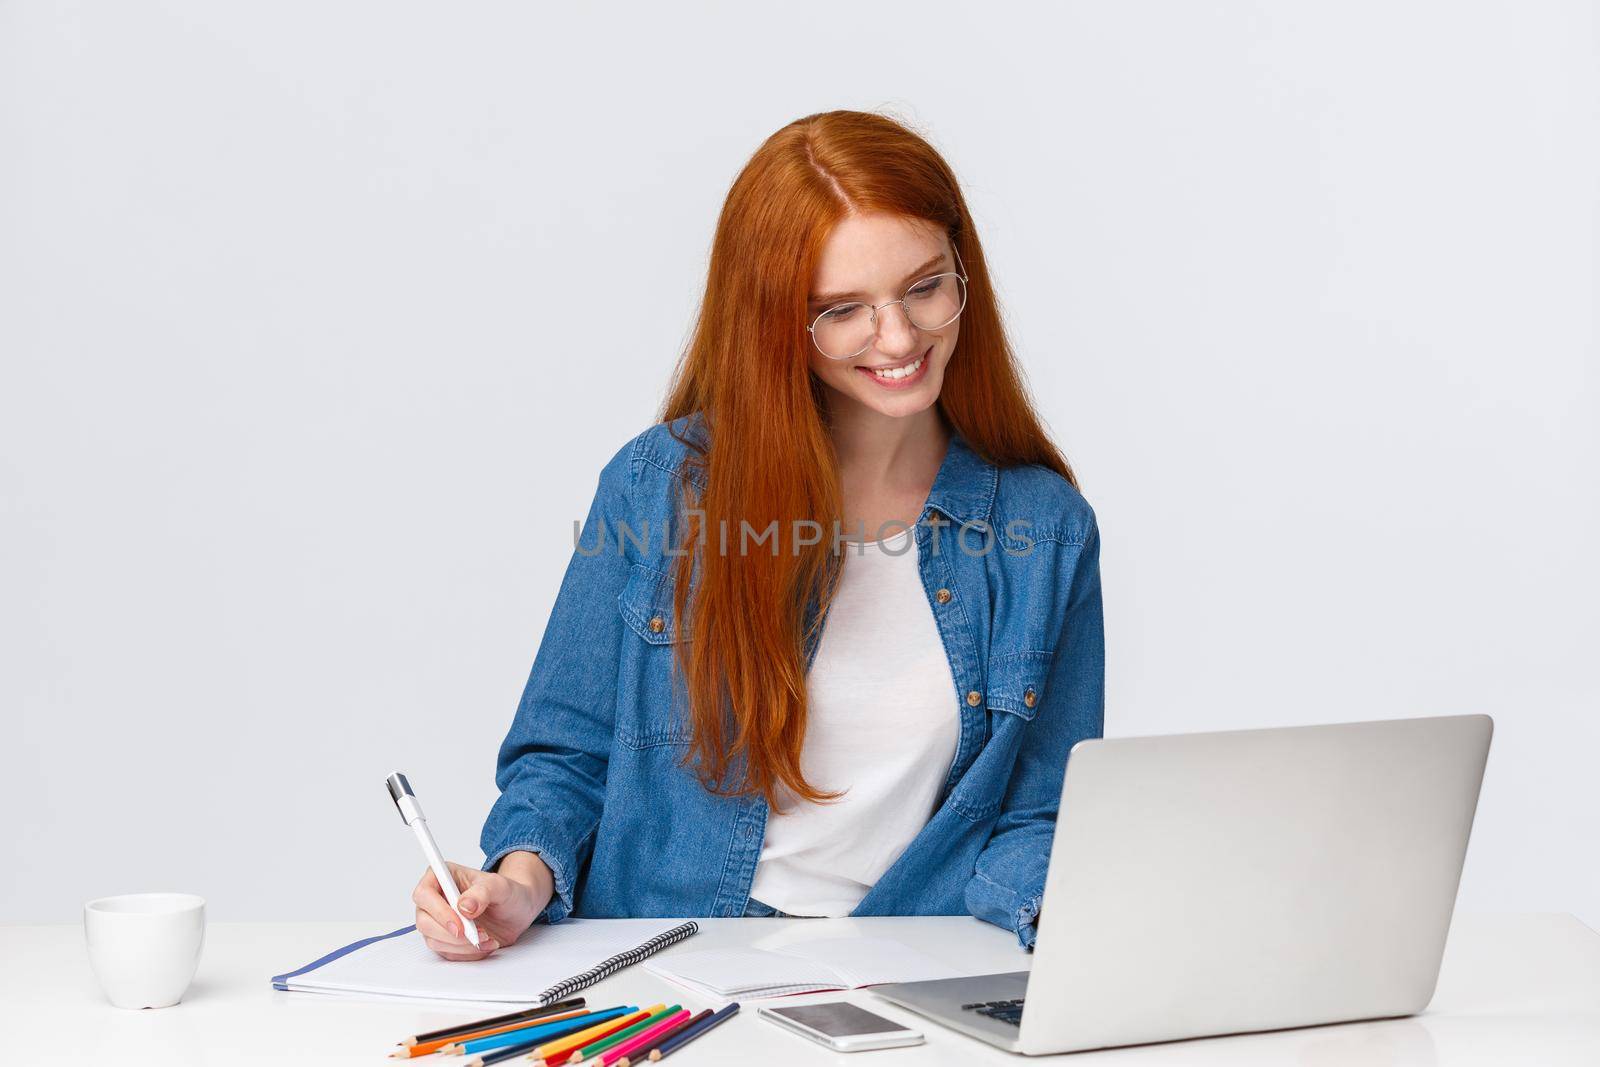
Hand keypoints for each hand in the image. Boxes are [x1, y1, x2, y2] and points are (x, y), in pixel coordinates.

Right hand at [412, 856, 551, 960]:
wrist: (517, 911)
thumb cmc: (507, 893)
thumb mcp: (500, 886)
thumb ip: (482, 892)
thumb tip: (463, 906)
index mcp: (443, 876)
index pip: (424, 894)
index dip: (438, 911)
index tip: (459, 924)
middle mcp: (435, 899)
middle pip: (424, 922)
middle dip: (451, 933)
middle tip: (476, 935)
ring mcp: (438, 921)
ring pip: (434, 940)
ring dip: (462, 945)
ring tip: (487, 937)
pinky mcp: (445, 940)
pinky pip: (447, 952)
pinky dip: (467, 952)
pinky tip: (485, 944)